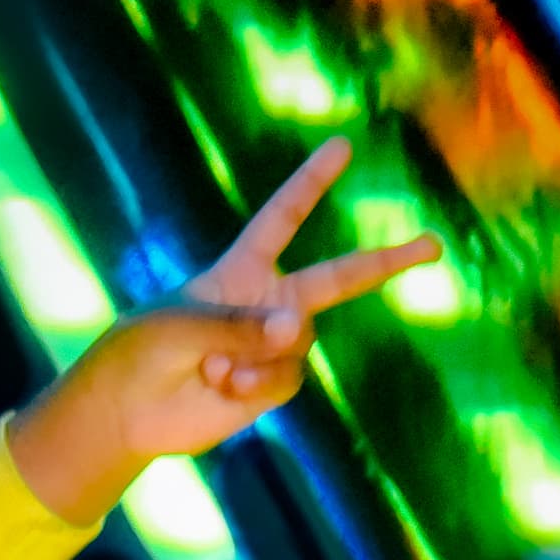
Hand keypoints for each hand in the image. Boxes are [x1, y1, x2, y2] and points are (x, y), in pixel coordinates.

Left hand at [7, 138, 436, 522]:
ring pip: (301, 341)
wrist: (127, 411)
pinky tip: (223, 387)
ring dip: (259, 355)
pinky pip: (289, 377)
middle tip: (433, 243)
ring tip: (212, 368)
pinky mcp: (270, 385)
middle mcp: (267, 302)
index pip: (282, 218)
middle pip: (338, 278)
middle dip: (386, 261)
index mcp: (241, 269)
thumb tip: (299, 330)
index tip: (341, 148)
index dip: (311, 183)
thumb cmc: (141, 351)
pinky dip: (259, 384)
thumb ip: (241, 326)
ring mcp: (273, 346)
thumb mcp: (180, 325)